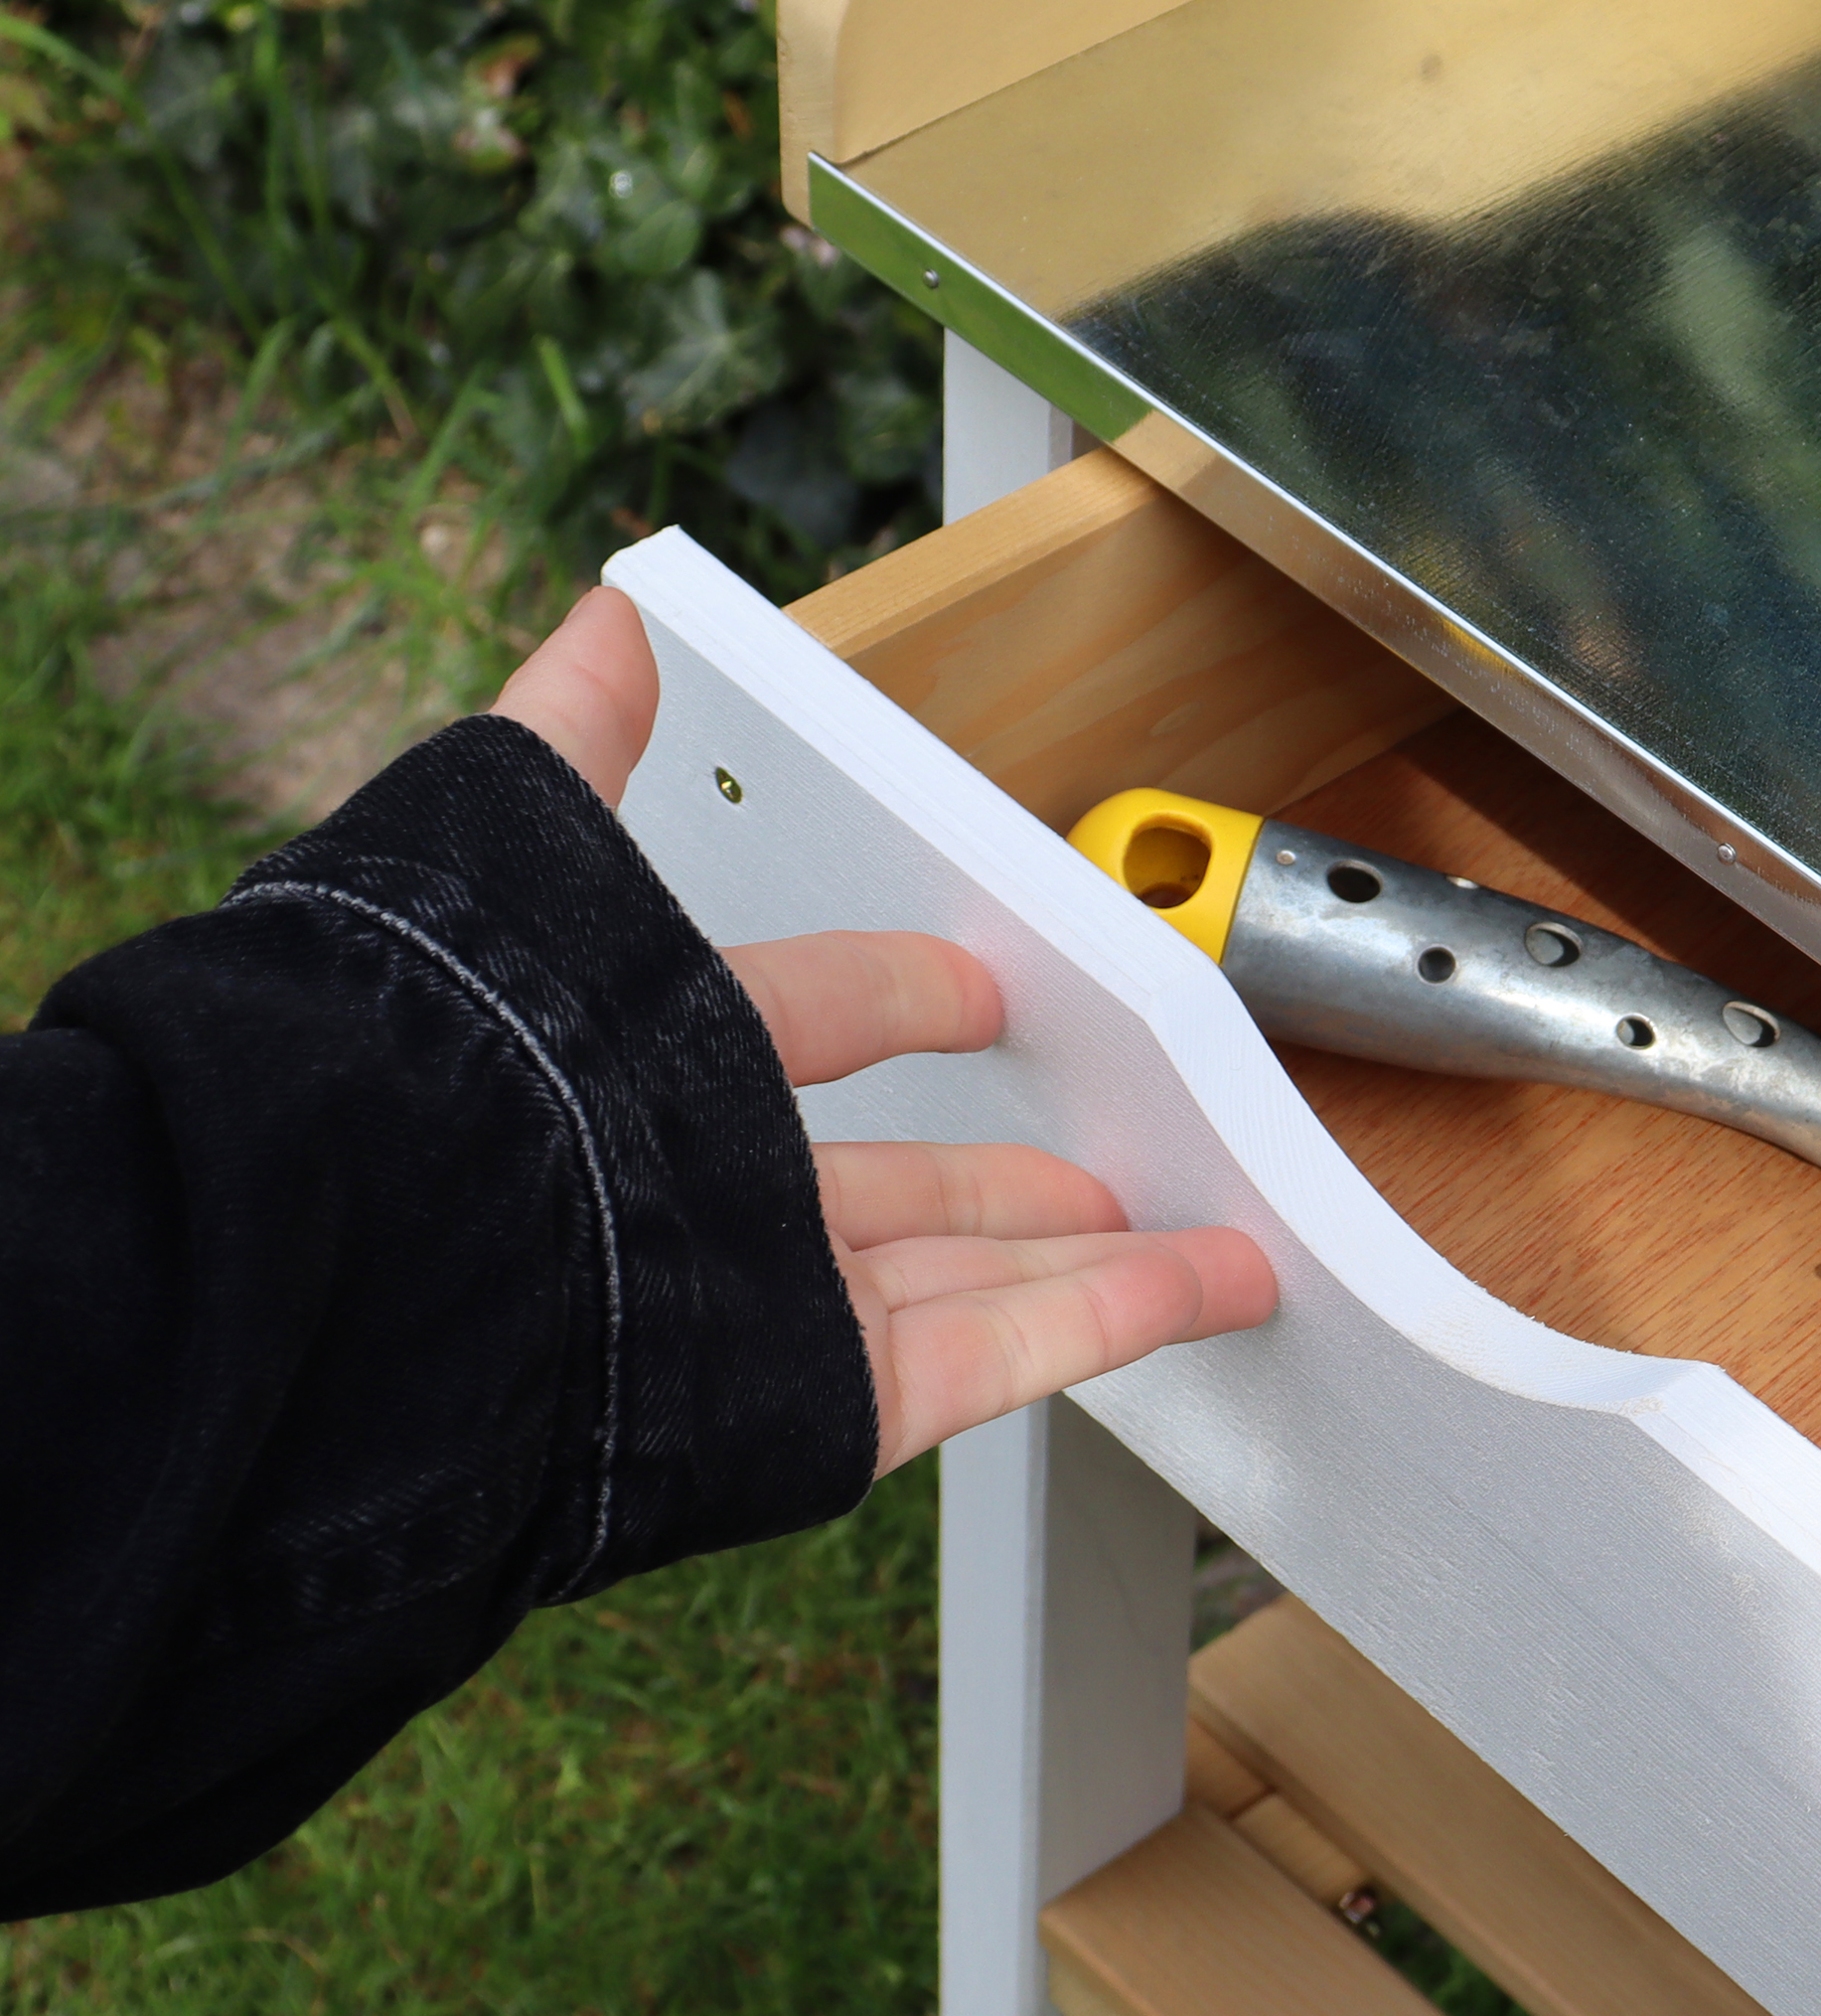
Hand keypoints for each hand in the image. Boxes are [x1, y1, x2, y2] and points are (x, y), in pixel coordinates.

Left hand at [493, 593, 1276, 1473]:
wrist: (418, 1258)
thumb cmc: (451, 1067)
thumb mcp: (511, 846)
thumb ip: (572, 739)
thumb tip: (607, 616)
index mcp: (663, 1075)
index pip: (815, 1022)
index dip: (907, 994)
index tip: (983, 984)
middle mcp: (730, 1200)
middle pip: (918, 1183)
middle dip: (1018, 1175)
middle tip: (1108, 1162)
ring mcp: (792, 1308)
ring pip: (986, 1277)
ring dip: (1104, 1260)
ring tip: (1208, 1247)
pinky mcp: (839, 1399)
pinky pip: (1002, 1358)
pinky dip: (1108, 1324)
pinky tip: (1197, 1289)